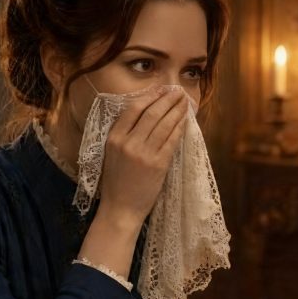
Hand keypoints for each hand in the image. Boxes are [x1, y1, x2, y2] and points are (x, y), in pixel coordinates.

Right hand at [96, 87, 187, 228]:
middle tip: (178, 91)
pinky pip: (172, 140)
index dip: (150, 96)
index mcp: (114, 138)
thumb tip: (146, 112)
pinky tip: (185, 120)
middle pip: (152, 113)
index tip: (161, 89)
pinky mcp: (158, 164)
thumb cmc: (116, 181)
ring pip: (164, 124)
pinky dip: (180, 127)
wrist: (120, 208)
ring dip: (177, 110)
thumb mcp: (112, 153)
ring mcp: (144, 153)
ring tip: (185, 101)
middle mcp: (128, 143)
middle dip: (167, 99)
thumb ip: (124, 134)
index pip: (133, 109)